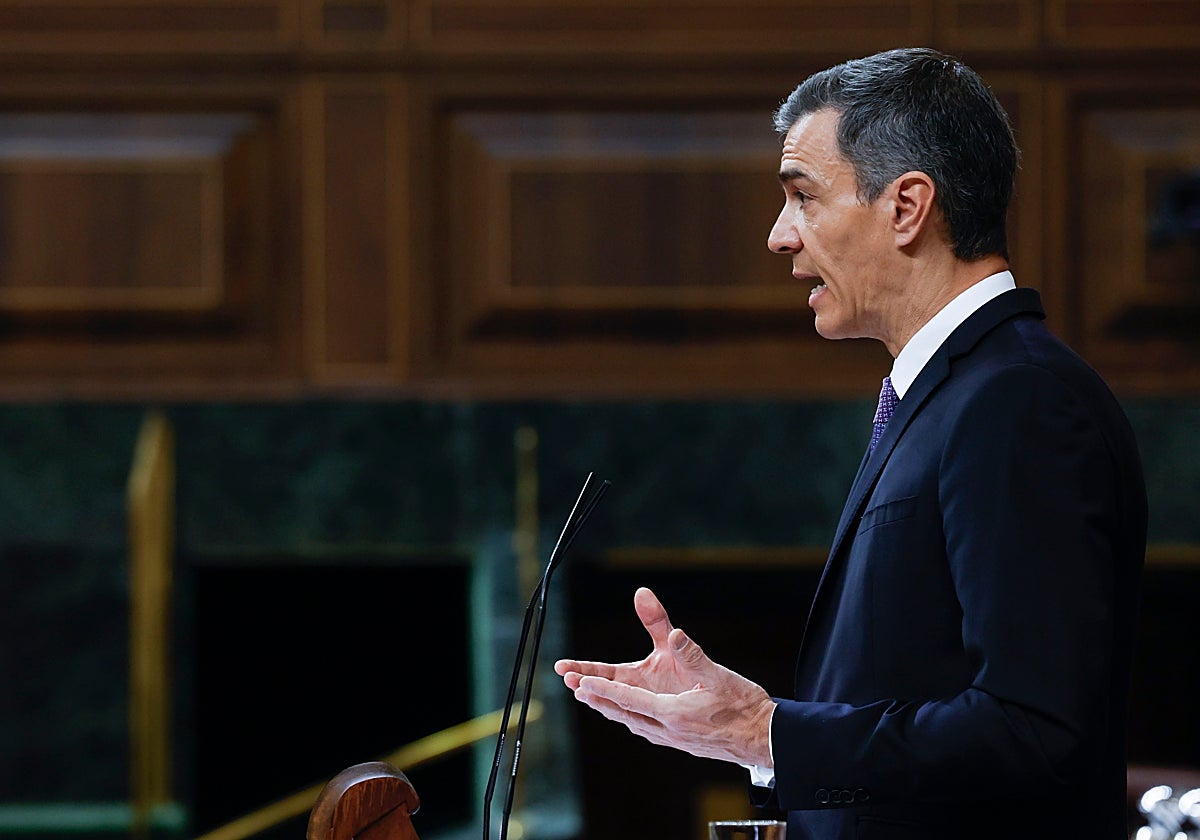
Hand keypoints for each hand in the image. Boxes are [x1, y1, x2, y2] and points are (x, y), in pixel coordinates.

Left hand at [554, 587, 775, 766]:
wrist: (766, 740)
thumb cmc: (745, 707)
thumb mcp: (717, 674)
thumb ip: (691, 653)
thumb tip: (673, 633)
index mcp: (674, 714)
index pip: (629, 699)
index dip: (602, 689)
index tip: (579, 682)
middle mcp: (669, 731)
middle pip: (624, 713)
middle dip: (597, 699)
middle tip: (573, 687)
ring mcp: (674, 740)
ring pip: (634, 723)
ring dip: (611, 709)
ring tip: (591, 698)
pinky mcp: (682, 743)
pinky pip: (647, 729)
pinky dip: (630, 717)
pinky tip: (629, 713)